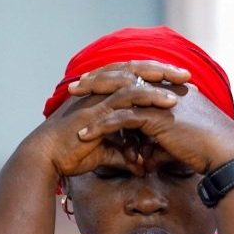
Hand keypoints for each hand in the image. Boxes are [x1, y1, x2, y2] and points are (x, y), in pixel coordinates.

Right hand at [21, 63, 183, 178]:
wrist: (46, 159)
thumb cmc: (69, 154)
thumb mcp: (103, 152)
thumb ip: (121, 153)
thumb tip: (138, 163)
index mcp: (101, 94)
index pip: (132, 77)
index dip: (154, 76)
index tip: (178, 81)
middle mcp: (100, 91)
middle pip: (136, 70)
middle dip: (163, 70)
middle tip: (187, 74)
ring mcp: (98, 97)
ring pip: (135, 79)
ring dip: (161, 80)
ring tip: (184, 83)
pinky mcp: (98, 109)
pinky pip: (128, 98)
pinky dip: (150, 99)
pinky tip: (168, 103)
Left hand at [69, 61, 233, 173]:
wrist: (226, 153)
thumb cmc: (208, 150)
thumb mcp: (177, 145)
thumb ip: (157, 146)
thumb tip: (143, 157)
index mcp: (171, 89)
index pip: (137, 76)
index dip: (115, 78)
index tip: (95, 83)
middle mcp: (165, 89)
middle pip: (124, 77)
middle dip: (98, 80)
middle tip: (76, 85)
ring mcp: (161, 101)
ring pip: (119, 94)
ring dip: (94, 98)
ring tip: (73, 104)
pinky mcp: (157, 118)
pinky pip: (123, 119)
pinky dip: (103, 126)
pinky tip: (86, 134)